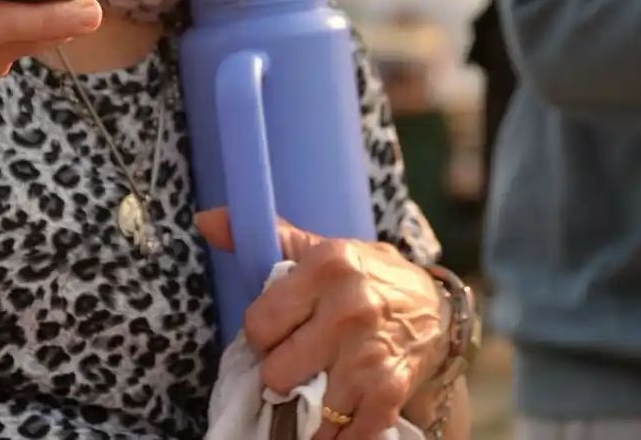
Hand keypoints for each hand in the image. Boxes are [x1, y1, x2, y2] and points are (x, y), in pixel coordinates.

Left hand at [196, 209, 448, 439]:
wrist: (436, 311)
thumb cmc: (368, 277)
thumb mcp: (324, 248)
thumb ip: (271, 238)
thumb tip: (205, 221)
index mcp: (329, 266)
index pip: (259, 322)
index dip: (261, 334)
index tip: (275, 332)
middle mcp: (350, 309)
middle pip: (277, 371)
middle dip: (279, 373)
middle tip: (294, 363)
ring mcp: (369, 355)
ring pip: (305, 409)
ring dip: (303, 410)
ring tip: (311, 391)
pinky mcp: (389, 392)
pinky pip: (346, 434)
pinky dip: (335, 436)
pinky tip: (332, 423)